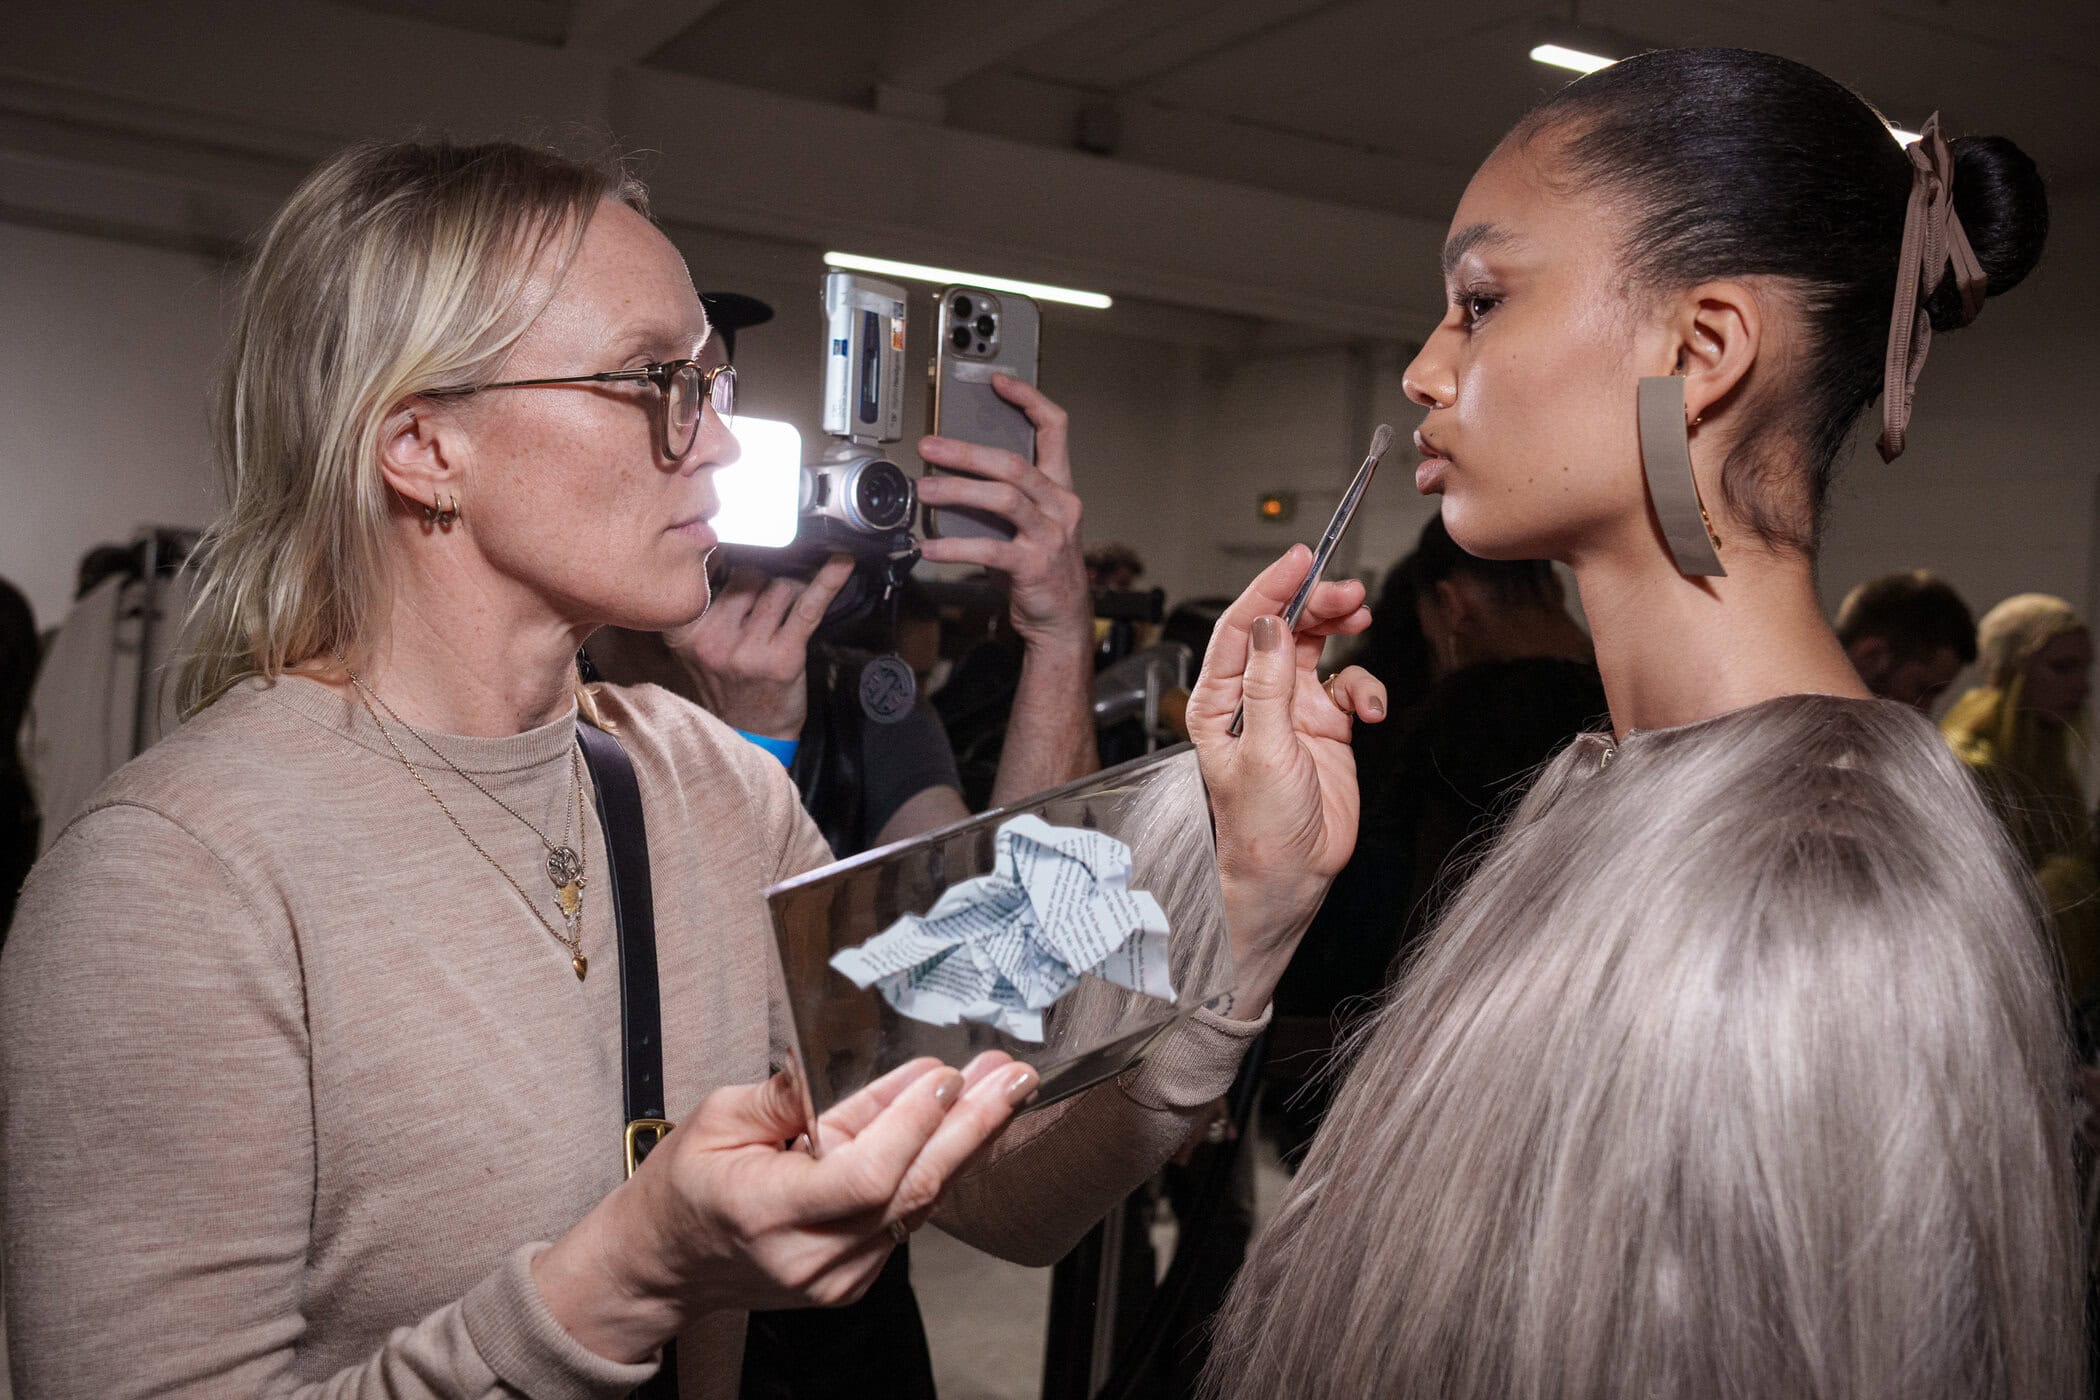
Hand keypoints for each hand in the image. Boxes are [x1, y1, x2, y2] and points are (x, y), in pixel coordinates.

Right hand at [534, 1052, 1038, 1361]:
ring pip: (919, 1203)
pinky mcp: (856, 1280)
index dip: (912, 1125)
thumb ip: (781, 1096)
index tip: (943, 1077)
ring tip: (1001, 1086)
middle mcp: (811, 1255)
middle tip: (1014, 1078)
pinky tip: (961, 1122)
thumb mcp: (715, 1121)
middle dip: (972, 1127)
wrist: (666, 1266)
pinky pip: (907, 1217)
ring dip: (965, 1140)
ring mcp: (838, 1277)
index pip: (865, 1174)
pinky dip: (934, 1167)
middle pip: (911, 1190)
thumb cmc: (686, 1188)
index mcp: (769, 1212)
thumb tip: (823, 1064)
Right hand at [663, 555, 854, 739]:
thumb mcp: (698, 643)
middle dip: (764, 579)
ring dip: (789, 589)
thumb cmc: (728, 681)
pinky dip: (828, 582)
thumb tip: (732, 543)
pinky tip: (842, 563)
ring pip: (778, 587)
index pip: (707, 571)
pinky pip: (808, 607)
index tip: (736, 536)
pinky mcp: (784, 656)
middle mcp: (713, 640)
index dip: (726, 552)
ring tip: (785, 610)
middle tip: (768, 599)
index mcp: (684, 632)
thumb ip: (705, 602)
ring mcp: (749, 649)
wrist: (750, 732)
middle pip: (748, 576)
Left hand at [916, 376, 1089, 652]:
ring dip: (958, 491)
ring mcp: (1051, 535)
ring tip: (925, 490)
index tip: (998, 382)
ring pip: (1003, 498)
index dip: (1028, 400)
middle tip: (930, 446)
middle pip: (1013, 463)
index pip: (1054, 428)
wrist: (1062, 619)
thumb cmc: (1041, 568)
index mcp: (1059, 487)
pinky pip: (990, 548)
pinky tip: (931, 548)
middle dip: (967, 451)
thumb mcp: (1029, 523)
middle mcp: (1059, 505)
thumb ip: (1003, 497)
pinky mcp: (1035, 566)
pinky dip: (955, 546)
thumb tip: (952, 475)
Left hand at [1186, 545, 1384, 1006]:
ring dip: (1338, 629)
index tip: (1301, 558)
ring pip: (1316, 648)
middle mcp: (1253, 697)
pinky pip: (1349, 688)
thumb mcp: (1262, 751)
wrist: (1291, 877)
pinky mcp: (1325, 728)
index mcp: (1219, 698)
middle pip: (1283, 628)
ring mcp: (1290, 710)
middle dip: (1313, 602)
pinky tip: (1369, 708)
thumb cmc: (1260, 827)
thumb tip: (1273, 627)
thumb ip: (1269, 685)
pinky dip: (1365, 688)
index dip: (1271, 588)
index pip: (1243, 628)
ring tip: (1359, 615)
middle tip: (1346, 589)